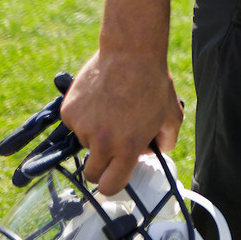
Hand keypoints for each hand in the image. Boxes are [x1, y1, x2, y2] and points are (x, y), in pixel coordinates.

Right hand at [60, 48, 182, 195]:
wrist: (130, 53)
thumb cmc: (154, 84)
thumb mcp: (171, 116)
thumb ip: (165, 142)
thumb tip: (155, 154)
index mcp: (126, 148)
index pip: (111, 186)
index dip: (114, 184)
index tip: (116, 178)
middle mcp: (101, 142)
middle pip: (92, 174)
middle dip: (101, 167)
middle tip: (112, 149)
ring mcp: (82, 127)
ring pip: (85, 144)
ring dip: (96, 136)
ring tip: (113, 110)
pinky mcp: (69, 112)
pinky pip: (76, 124)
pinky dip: (85, 117)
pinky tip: (100, 100)